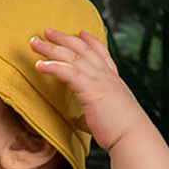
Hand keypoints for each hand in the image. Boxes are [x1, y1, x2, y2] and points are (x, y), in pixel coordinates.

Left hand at [30, 29, 147, 151]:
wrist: (132, 137)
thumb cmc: (120, 131)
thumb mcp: (106, 117)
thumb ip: (91, 114)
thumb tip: (81, 119)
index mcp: (112, 80)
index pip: (100, 54)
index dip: (90, 41)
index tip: (81, 33)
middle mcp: (106, 76)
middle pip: (82, 49)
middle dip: (63, 38)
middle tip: (47, 31)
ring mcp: (99, 80)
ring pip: (72, 56)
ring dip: (51, 48)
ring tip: (35, 42)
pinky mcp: (90, 90)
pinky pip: (68, 72)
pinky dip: (53, 66)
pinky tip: (39, 65)